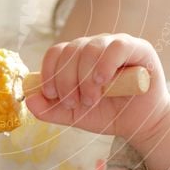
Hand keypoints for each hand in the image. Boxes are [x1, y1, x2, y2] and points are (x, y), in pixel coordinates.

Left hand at [25, 33, 169, 169]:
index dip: (50, 71)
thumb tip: (29, 99)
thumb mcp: (74, 116)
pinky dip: (105, 64)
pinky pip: (117, 46)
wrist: (141, 125)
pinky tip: (103, 81)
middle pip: (71, 50)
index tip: (51, 94)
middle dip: (67, 80)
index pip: (57, 52)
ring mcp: (116, 44)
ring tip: (91, 99)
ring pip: (91, 48)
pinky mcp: (138, 48)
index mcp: (78, 57)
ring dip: (85, 77)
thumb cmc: (109, 114)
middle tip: (75, 103)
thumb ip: (51, 109)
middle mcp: (96, 46)